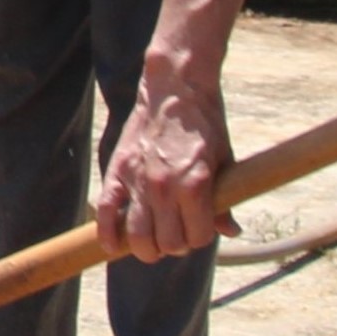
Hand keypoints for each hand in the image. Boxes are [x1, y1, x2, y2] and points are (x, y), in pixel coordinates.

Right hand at [96, 75, 235, 261]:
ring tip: (152, 241)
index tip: (200, 229)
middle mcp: (166, 187)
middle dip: (176, 245)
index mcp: (196, 185)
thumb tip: (231, 230)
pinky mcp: (117, 171)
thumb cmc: (205, 123)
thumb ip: (224, 200)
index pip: (197, 238)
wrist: (176, 88)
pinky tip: (113, 245)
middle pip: (168, 244)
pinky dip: (107, 234)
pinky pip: (106, 212)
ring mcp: (138, 181)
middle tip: (178, 232)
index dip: (201, 237)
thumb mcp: (225, 160)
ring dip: (147, 247)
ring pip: (138, 237)